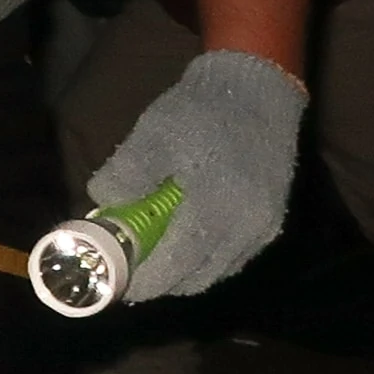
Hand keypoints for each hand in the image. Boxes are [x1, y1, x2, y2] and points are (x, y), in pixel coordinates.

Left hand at [84, 48, 306, 298]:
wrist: (257, 89)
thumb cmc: (202, 111)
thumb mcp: (154, 133)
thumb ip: (126, 171)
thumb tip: (101, 202)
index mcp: (216, 209)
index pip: (175, 266)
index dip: (145, 282)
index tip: (119, 285)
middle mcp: (246, 228)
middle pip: (197, 278)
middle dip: (162, 281)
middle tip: (132, 271)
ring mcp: (264, 227)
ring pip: (217, 271)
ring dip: (185, 273)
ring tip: (155, 257)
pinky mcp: (272, 220)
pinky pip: (235, 257)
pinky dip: (208, 260)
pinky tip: (186, 244)